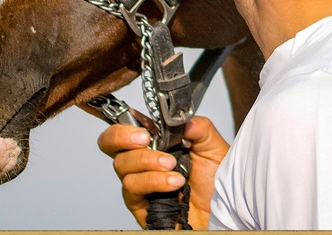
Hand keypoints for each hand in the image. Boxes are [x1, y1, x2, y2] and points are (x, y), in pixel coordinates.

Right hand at [97, 116, 229, 229]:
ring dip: (148, 161)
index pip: (128, 127)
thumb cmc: (214, 184)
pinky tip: (173, 183)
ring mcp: (140, 182)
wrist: (221, 213)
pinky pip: (132, 188)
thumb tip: (179, 117)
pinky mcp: (139, 204)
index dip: (128, 123)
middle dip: (121, 136)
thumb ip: (198, 127)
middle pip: (110, 144)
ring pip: (122, 165)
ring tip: (174, 166)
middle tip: (144, 138)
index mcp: (157, 143)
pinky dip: (153, 181)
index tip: (145, 126)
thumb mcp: (213, 148)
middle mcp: (143, 162)